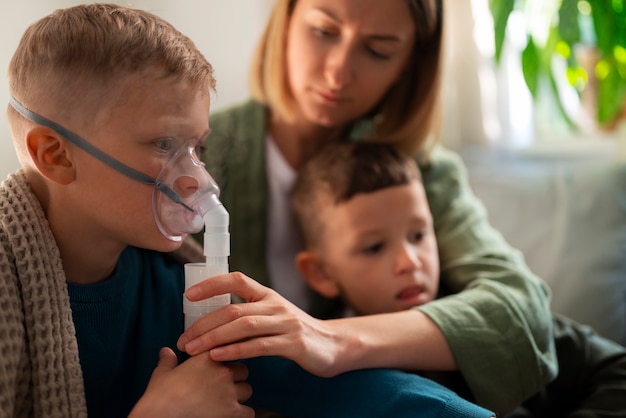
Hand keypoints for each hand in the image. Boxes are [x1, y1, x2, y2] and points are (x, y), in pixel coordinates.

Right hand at [129, 347, 252, 417]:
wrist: (162, 417)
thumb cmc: (161, 398)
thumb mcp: (161, 374)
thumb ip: (168, 361)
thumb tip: (166, 352)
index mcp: (207, 358)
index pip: (228, 349)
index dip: (225, 358)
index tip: (222, 364)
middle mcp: (222, 372)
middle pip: (242, 370)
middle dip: (235, 377)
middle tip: (223, 386)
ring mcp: (229, 392)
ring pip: (247, 390)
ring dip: (240, 395)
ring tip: (227, 401)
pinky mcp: (233, 412)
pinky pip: (249, 412)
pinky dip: (243, 414)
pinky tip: (232, 415)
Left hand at [176, 272, 343, 376]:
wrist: (332, 344)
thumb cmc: (294, 331)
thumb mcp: (272, 315)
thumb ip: (247, 313)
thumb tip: (210, 319)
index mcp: (267, 294)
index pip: (236, 279)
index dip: (211, 284)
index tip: (188, 295)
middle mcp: (275, 305)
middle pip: (233, 309)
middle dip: (203, 324)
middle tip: (183, 339)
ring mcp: (285, 323)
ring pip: (243, 326)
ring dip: (213, 338)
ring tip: (193, 349)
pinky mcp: (293, 343)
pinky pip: (259, 346)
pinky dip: (235, 350)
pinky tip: (218, 357)